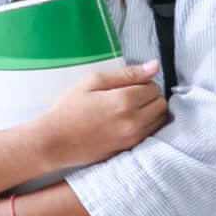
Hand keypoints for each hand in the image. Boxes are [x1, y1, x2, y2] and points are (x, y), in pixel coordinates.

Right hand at [38, 60, 168, 170]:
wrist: (54, 141)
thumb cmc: (69, 109)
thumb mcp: (93, 82)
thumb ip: (127, 74)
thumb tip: (155, 65)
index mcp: (126, 100)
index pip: (154, 86)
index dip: (143, 83)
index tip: (128, 86)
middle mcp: (134, 120)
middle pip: (161, 104)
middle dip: (150, 97)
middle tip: (129, 97)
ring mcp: (133, 137)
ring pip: (160, 121)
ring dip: (151, 113)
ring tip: (130, 111)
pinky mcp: (130, 149)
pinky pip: (152, 134)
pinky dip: (147, 126)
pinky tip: (129, 123)